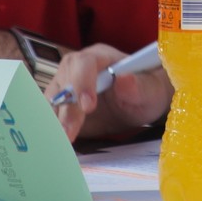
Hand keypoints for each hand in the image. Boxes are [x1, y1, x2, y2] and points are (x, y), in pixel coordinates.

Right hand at [51, 43, 171, 142]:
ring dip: (55, 121)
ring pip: (52, 99)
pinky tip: (57, 143)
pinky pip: (52, 114)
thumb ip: (138, 86)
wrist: (139, 102)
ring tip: (61, 141)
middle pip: (64, 82)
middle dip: (67, 109)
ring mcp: (66, 86)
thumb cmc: (146, 90)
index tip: (88, 107)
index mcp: (100, 57)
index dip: (82, 83)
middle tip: (69, 133)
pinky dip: (53, 128)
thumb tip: (124, 79)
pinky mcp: (62, 106)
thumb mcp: (149, 90)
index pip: (84, 63)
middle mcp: (77, 68)